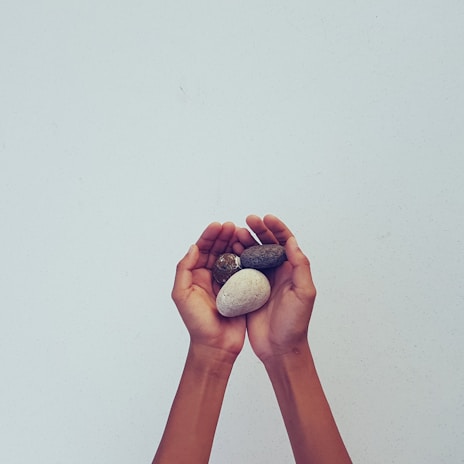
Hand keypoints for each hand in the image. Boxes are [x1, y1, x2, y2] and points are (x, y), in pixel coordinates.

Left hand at [172, 221, 245, 356]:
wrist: (216, 345)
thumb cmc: (197, 324)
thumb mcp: (182, 295)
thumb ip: (184, 270)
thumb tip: (193, 247)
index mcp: (195, 275)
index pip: (201, 250)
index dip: (209, 236)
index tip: (218, 226)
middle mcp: (210, 276)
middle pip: (217, 250)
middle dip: (224, 236)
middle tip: (232, 226)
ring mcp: (226, 282)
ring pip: (231, 257)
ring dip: (235, 244)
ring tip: (242, 233)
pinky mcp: (240, 289)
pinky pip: (243, 270)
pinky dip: (247, 258)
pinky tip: (251, 250)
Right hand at [233, 215, 315, 361]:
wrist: (279, 348)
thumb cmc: (295, 323)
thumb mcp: (304, 293)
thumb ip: (300, 267)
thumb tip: (292, 242)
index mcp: (291, 270)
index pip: (285, 242)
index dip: (276, 228)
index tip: (266, 218)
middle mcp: (277, 272)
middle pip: (267, 245)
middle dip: (258, 230)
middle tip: (247, 220)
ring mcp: (262, 281)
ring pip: (252, 254)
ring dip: (245, 242)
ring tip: (235, 232)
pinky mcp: (248, 291)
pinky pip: (241, 270)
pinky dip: (235, 259)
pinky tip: (228, 251)